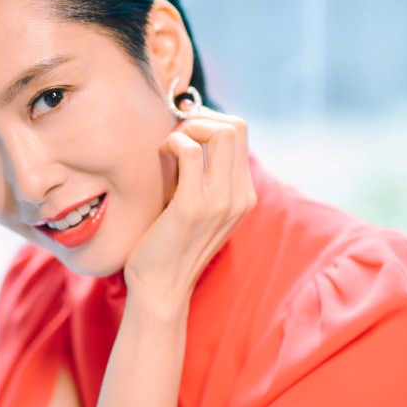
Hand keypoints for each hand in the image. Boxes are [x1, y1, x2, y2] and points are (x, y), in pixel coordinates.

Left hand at [122, 105, 256, 319]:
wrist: (162, 288)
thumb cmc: (170, 245)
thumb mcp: (200, 208)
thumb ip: (205, 176)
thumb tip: (190, 133)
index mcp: (244, 194)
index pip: (241, 133)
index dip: (210, 121)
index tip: (185, 131)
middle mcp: (240, 196)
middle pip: (237, 126)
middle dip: (202, 118)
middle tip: (177, 134)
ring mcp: (220, 201)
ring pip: (222, 133)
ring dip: (189, 128)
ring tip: (170, 145)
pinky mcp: (193, 206)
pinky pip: (190, 151)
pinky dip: (174, 142)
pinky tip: (162, 154)